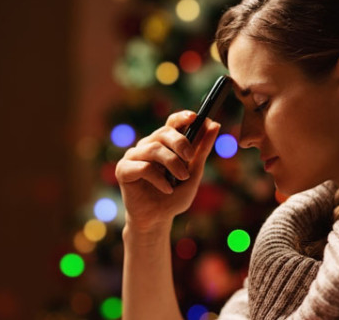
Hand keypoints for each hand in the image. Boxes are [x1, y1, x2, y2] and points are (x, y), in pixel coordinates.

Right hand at [115, 110, 220, 232]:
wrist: (157, 220)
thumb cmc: (174, 196)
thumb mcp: (193, 173)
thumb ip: (202, 151)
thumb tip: (215, 125)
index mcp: (164, 143)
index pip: (172, 123)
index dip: (182, 117)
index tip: (195, 117)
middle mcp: (148, 145)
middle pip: (164, 132)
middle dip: (180, 142)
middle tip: (190, 156)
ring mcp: (133, 156)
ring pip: (154, 149)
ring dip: (172, 163)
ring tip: (181, 179)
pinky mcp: (123, 170)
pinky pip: (143, 167)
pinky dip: (159, 179)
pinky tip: (167, 189)